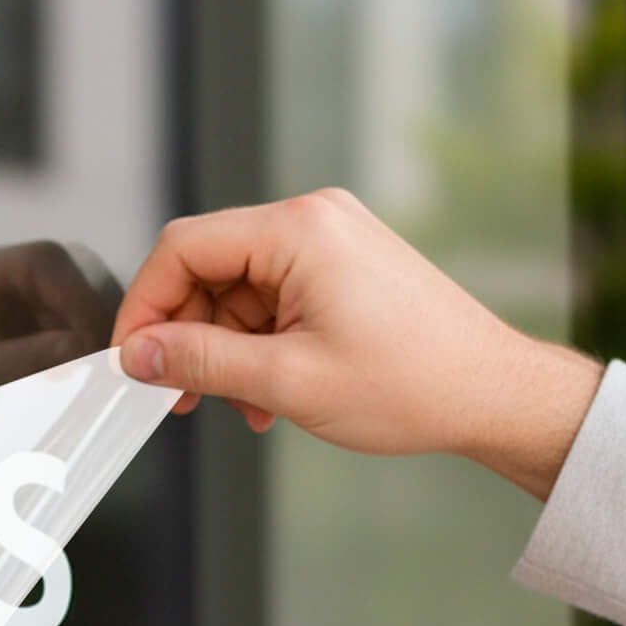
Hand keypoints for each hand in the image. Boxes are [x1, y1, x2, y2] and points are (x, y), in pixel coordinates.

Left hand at [0, 240, 117, 428]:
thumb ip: (25, 361)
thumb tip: (84, 347)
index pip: (41, 263)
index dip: (76, 298)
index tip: (94, 345)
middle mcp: (0, 280)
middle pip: (73, 277)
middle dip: (96, 320)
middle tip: (112, 367)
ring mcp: (25, 306)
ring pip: (87, 305)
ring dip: (101, 341)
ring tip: (107, 384)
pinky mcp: (42, 335)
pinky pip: (85, 335)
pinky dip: (96, 359)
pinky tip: (99, 389)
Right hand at [112, 188, 603, 498]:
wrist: (492, 393)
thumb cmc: (414, 384)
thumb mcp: (286, 382)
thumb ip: (199, 363)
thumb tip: (139, 355)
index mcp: (299, 230)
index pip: (183, 248)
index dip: (145, 307)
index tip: (133, 359)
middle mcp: (313, 221)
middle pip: (208, 268)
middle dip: (188, 336)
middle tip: (182, 395)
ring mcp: (331, 241)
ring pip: (237, 292)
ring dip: (226, 351)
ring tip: (246, 404)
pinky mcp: (342, 267)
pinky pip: (272, 300)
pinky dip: (258, 346)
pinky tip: (269, 392)